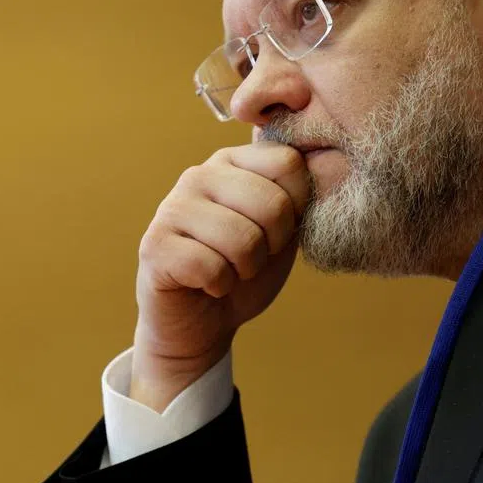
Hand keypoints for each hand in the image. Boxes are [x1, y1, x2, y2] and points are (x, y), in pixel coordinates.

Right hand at [131, 142, 310, 411]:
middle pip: (272, 203)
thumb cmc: (245, 270)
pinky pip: (211, 267)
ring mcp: (172, 207)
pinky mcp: (154, 245)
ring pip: (242, 239)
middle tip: (249, 257)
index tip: (274, 230)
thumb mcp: (283, 230)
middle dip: (271, 246)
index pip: (289, 163)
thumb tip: (328, 160)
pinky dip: (220, 285)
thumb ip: (298, 196)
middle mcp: (199, 174)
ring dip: (245, 269)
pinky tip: (205, 283)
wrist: (202, 322)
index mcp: (233, 162)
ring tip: (228, 269)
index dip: (295, 209)